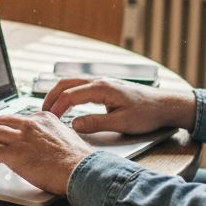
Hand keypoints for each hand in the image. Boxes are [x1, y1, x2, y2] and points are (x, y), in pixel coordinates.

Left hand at [0, 111, 94, 195]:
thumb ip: (53, 135)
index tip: (11, 139)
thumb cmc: (78, 161)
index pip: (19, 119)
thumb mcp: (67, 137)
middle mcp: (31, 124)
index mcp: (44, 118)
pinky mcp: (14, 154)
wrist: (81, 171)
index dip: (12, 130)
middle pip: (2, 122)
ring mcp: (21, 138)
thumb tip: (47, 143)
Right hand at [41, 77, 196, 134]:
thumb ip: (95, 123)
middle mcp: (100, 81)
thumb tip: (74, 125)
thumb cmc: (146, 114)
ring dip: (58, 94)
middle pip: (66, 84)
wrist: (164, 105)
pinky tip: (66, 105)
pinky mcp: (105, 87)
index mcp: (101, 88)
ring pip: (72, 83)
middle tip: (41, 113)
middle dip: (50, 97)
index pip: (70, 95)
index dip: (56, 107)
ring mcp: (102, 82)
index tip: (48, 120)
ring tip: (49, 109)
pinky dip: (68, 94)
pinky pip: (80, 86)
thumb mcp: (121, 123)